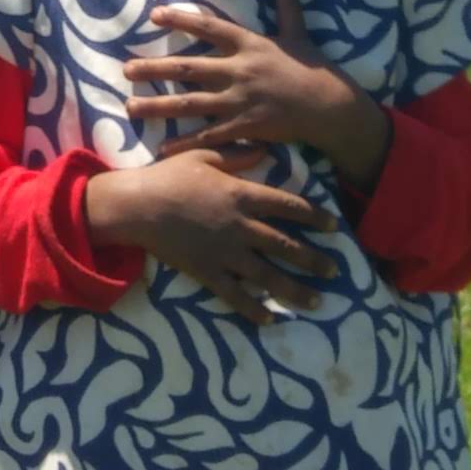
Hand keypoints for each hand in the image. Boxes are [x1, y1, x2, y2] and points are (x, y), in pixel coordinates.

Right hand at [79, 147, 337, 322]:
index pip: (289, 207)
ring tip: (317, 301)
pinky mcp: (207, 271)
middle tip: (335, 270)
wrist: (136, 206)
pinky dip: (253, 309)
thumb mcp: (203, 157)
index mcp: (242, 195)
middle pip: (286, 245)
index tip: (334, 226)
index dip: (315, 216)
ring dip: (295, 289)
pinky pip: (235, 294)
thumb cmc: (167, 176)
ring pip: (268, 275)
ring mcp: (225, 252)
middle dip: (313, 259)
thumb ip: (237, 156)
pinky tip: (270, 319)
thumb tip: (264, 150)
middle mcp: (241, 226)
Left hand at [123, 2, 384, 180]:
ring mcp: (240, 100)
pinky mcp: (245, 126)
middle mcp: (239, 70)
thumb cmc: (313, 69)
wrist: (330, 106)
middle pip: (188, 68)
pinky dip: (186, 143)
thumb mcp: (299, 35)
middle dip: (154, 69)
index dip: (181, 20)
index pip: (209, 28)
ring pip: (191, 103)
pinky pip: (210, 135)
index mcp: (250, 45)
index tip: (154, 15)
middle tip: (125, 69)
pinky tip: (164, 149)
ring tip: (130, 108)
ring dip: (158, 106)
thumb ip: (288, 8)